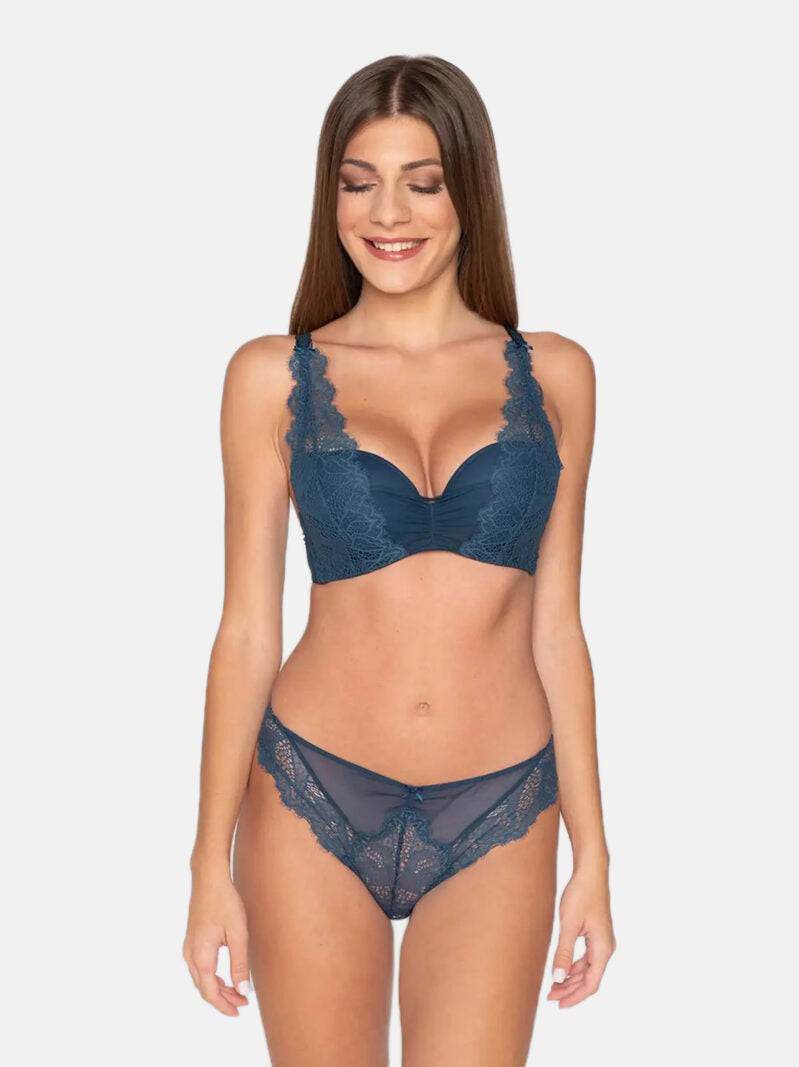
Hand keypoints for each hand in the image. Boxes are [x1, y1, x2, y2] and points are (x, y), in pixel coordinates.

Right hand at [183, 869, 251, 1016]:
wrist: (209, 878)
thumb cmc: (225, 903)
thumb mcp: (238, 934)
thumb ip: (240, 964)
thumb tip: (242, 990)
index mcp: (201, 956)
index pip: (210, 992)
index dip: (224, 1005)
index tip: (239, 1011)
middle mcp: (190, 955)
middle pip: (204, 988)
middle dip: (222, 999)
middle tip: (242, 1003)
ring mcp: (189, 947)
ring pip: (201, 978)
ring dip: (218, 988)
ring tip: (237, 992)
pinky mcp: (192, 940)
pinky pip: (199, 968)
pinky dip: (212, 977)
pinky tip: (225, 976)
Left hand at [546, 865, 614, 1007]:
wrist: (590, 872)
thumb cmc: (581, 895)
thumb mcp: (569, 924)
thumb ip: (564, 952)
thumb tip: (558, 979)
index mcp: (603, 949)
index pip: (591, 984)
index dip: (575, 997)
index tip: (558, 1004)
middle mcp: (606, 948)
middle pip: (589, 979)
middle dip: (570, 990)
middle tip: (549, 996)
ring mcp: (601, 941)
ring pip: (587, 969)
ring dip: (571, 979)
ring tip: (552, 986)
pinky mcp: (595, 934)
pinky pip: (586, 958)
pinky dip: (573, 966)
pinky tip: (560, 968)